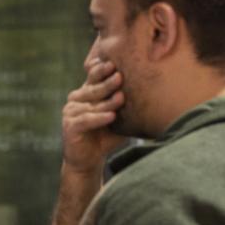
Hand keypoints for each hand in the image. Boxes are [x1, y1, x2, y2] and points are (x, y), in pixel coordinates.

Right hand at [46, 57, 129, 224]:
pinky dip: (98, 118)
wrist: (89, 160)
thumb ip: (125, 104)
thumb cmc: (105, 136)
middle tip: (120, 77)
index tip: (116, 64)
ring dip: (106, 102)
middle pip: (93, 88)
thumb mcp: (118, 117)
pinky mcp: (69, 126)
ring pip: (91, 104)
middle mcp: (76, 99)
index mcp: (87, 93)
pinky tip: (111, 116)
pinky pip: (85, 120)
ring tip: (121, 99)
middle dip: (107, 83)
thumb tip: (154, 90)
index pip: (93, 76)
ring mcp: (70, 112)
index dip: (102, 69)